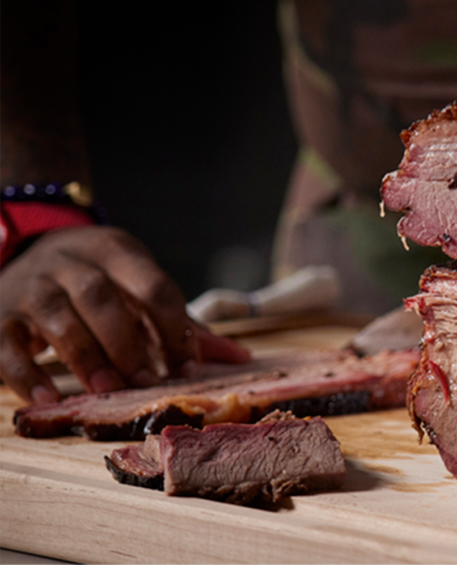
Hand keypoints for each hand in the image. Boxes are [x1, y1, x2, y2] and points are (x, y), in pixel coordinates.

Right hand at [0, 226, 249, 402]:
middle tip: (144, 384)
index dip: (174, 329)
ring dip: (85, 356)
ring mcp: (32, 286)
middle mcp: (72, 262)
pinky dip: (27, 373)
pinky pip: (8, 344)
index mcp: (118, 252)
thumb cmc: (98, 283)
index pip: (154, 286)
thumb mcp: (138, 287)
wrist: (23, 252)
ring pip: (57, 317)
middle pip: (102, 298)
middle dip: (127, 344)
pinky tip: (47, 399)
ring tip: (104, 390)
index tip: (186, 368)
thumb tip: (238, 357)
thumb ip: (182, 324)